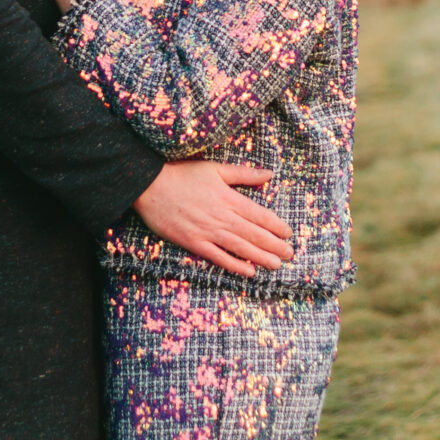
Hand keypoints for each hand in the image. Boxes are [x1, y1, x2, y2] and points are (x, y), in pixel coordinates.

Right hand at [132, 161, 295, 277]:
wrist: (150, 186)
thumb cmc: (182, 174)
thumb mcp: (215, 168)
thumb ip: (244, 174)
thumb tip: (269, 174)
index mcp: (229, 198)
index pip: (260, 215)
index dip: (277, 226)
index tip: (288, 233)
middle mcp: (222, 217)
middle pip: (254, 234)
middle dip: (274, 245)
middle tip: (290, 254)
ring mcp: (208, 232)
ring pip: (241, 248)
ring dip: (261, 258)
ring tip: (277, 265)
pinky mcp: (194, 243)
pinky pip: (219, 257)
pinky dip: (235, 265)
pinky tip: (249, 271)